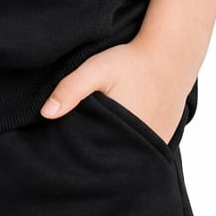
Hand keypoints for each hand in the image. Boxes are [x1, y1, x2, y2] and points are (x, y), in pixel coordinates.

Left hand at [39, 37, 192, 143]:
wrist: (170, 56)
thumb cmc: (131, 63)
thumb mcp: (96, 70)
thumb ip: (71, 90)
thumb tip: (46, 114)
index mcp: (122, 135)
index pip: (94, 157)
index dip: (77, 155)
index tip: (65, 147)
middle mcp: (143, 146)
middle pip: (111, 160)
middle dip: (94, 155)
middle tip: (81, 142)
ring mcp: (156, 146)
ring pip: (128, 157)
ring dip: (113, 152)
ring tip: (99, 139)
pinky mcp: (164, 139)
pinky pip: (142, 150)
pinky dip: (130, 145)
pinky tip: (119, 132)